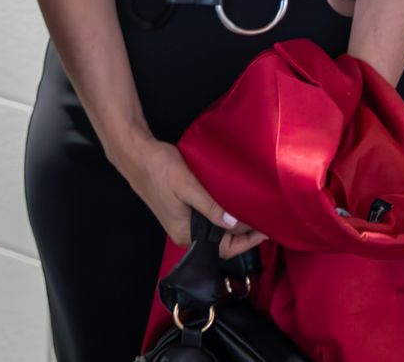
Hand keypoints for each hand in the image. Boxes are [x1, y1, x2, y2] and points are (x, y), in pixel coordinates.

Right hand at [116, 137, 267, 258]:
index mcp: (185, 234)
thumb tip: (235, 224)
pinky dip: (224, 213)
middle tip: (266, 219)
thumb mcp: (188, 186)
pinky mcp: (182, 208)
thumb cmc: (160, 169)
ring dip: (235, 222)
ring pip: (215, 229)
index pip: (224, 249)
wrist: (136, 154)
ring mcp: (182, 221)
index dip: (247, 242)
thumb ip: (211, 207)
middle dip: (244, 234)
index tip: (267, 230)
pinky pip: (208, 217)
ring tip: (256, 211)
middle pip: (221, 241)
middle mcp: (184, 232)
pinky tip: (235, 201)